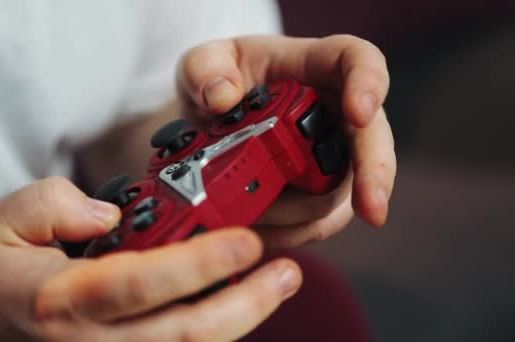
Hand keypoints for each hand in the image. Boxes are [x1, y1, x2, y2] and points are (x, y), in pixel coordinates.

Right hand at [0, 177, 301, 340]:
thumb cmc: (1, 277)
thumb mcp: (2, 224)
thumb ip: (52, 205)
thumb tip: (108, 212)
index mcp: (61, 301)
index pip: (136, 285)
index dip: (195, 266)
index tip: (245, 242)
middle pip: (181, 334)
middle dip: (244, 304)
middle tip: (286, 271)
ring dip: (242, 318)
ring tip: (281, 282)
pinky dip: (219, 330)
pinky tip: (245, 301)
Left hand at [177, 34, 395, 246]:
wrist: (205, 123)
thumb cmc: (217, 83)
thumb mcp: (200, 64)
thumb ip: (204, 69)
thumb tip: (222, 98)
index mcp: (315, 66)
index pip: (359, 60)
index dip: (369, 84)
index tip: (360, 112)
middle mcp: (335, 111)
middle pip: (372, 139)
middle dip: (374, 175)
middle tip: (372, 209)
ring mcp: (331, 157)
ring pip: (341, 193)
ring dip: (301, 210)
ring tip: (251, 207)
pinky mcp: (318, 195)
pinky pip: (317, 222)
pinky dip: (288, 231)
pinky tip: (257, 226)